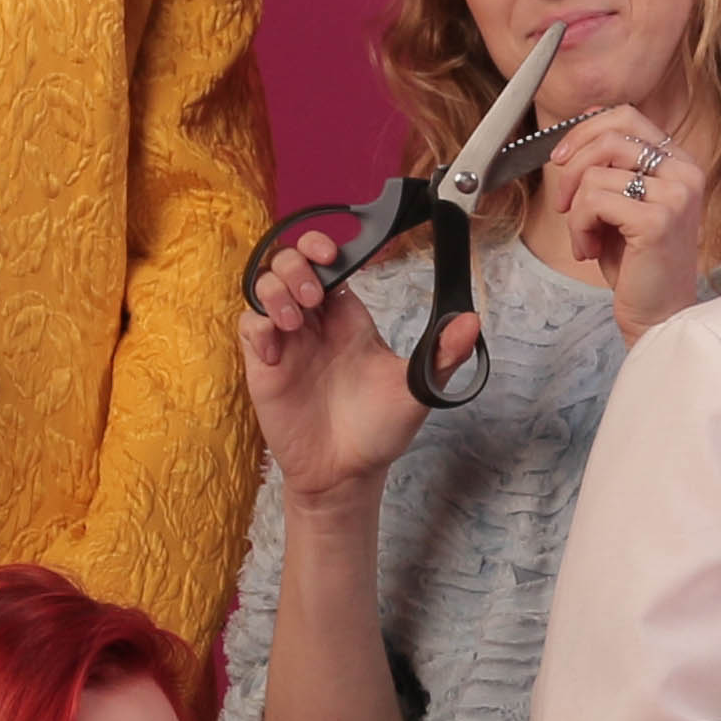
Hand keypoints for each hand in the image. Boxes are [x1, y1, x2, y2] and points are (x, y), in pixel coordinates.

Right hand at [242, 227, 452, 500]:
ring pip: (264, 286)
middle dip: (296, 265)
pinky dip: (257, 325)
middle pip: (289, 264)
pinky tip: (275, 346)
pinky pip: (248, 326)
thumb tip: (472, 320)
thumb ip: (441, 355)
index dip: (322, 247)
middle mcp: (315, 322)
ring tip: (296, 320)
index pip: (329, 263)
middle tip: (315, 297)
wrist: (346, 474)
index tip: (331, 253)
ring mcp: (286, 341)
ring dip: (275, 290)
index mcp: (349, 318)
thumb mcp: (415, 389)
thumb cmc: (379, 430)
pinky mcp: (264, 365)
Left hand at [539, 105, 710, 340]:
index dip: (586, 130)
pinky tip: (591, 249)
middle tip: (563, 203)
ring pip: (596, 173)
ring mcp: (676, 195)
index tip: (562, 157)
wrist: (658, 314)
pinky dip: (579, 227)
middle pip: (610, 135)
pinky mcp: (658, 220)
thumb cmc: (638, 263)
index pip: (626, 115)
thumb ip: (611, 166)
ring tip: (587, 237)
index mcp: (680, 163)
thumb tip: (575, 132)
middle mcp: (685, 173)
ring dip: (576, 210)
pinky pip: (593, 201)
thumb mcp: (623, 203)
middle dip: (571, 168)